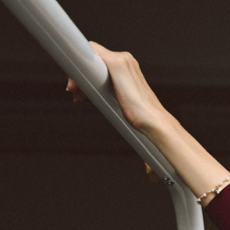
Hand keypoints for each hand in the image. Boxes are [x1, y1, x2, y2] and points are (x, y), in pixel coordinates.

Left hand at [66, 43, 229, 198]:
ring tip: (74, 93)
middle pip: (93, 59)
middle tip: (75, 95)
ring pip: (90, 56)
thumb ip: (145, 144)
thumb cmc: (151, 131)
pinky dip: (78, 62)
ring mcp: (121, 61)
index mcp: (131, 75)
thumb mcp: (142, 130)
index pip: (102, 67)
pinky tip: (72, 81)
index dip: (88, 80)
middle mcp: (127, 63)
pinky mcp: (115, 64)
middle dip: (80, 77)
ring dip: (77, 73)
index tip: (80, 96)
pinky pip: (90, 54)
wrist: (157, 128)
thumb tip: (151, 175)